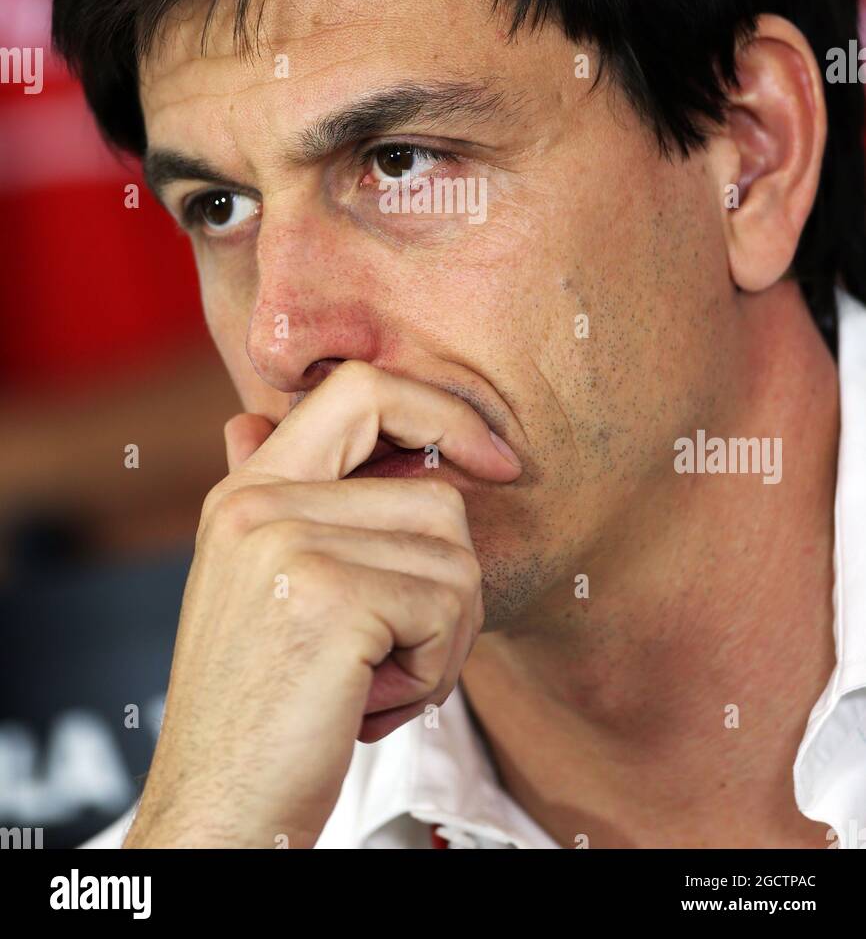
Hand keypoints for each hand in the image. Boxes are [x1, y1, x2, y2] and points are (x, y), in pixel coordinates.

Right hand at [122, 361, 520, 848]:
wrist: (220, 812)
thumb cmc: (257, 709)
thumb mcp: (252, 586)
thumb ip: (271, 502)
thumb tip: (246, 420)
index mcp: (247, 492)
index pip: (360, 388)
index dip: (439, 411)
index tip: (493, 459)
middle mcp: (260, 503)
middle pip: (435, 492)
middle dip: (450, 578)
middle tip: (407, 644)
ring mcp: (290, 542)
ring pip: (455, 555)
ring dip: (443, 637)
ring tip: (376, 679)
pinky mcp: (329, 595)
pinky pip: (450, 607)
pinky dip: (435, 670)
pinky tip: (373, 704)